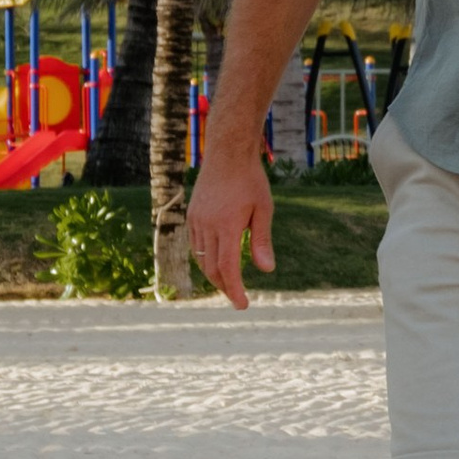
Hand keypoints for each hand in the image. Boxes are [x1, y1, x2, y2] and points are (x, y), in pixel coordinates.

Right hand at [186, 137, 274, 310]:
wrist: (227, 154)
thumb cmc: (250, 180)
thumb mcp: (263, 209)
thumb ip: (262, 241)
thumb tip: (266, 270)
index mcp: (226, 227)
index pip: (227, 269)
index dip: (234, 290)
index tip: (242, 305)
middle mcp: (207, 226)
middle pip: (212, 268)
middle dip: (225, 286)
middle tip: (238, 298)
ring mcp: (196, 221)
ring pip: (201, 258)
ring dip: (214, 274)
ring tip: (229, 283)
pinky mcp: (192, 215)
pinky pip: (196, 245)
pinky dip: (205, 258)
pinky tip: (216, 260)